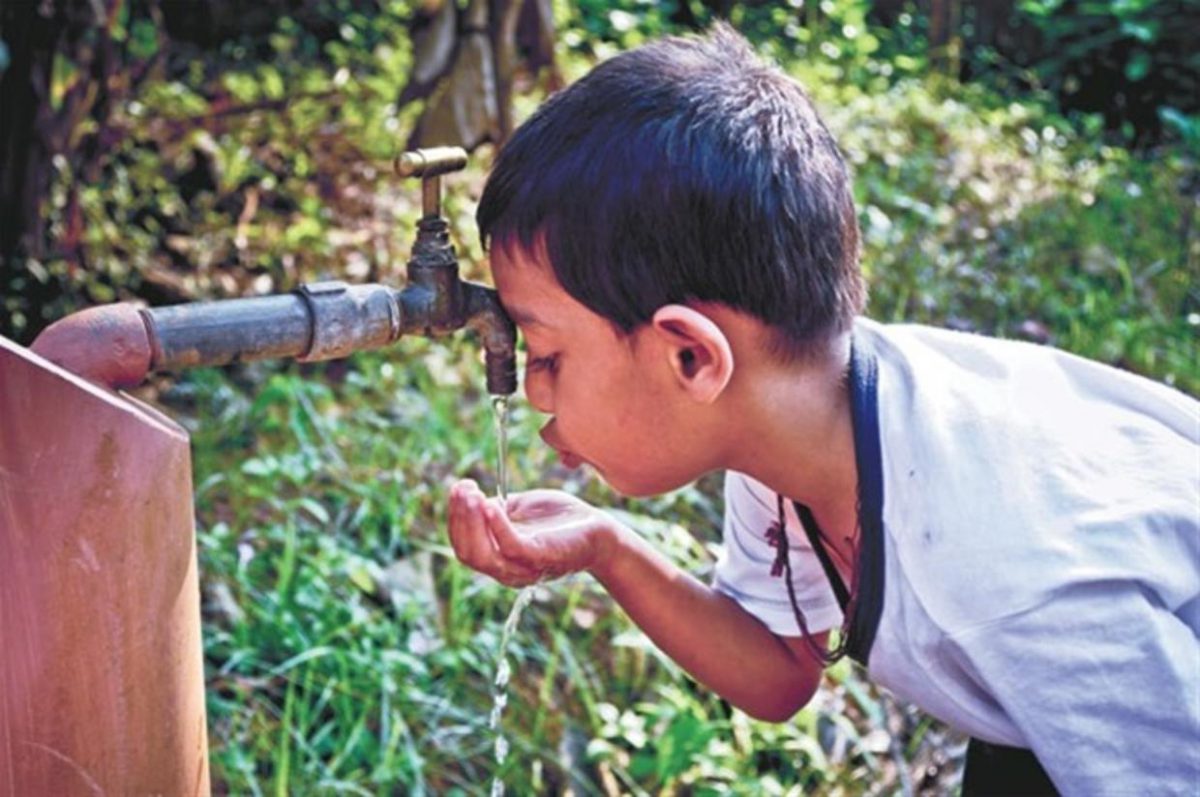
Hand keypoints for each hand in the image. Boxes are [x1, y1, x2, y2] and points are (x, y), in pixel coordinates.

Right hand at [447, 479, 618, 586]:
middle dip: (459, 518)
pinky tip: (491, 504)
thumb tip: (473, 499)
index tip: (458, 487)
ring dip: (471, 522)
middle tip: (462, 488)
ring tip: (473, 494)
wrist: (600, 532)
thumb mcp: (522, 511)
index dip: (456, 517)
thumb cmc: (561, 521)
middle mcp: (506, 570)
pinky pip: (510, 547)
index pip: (464, 545)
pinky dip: (497, 526)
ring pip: (482, 555)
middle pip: (467, 553)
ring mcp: (523, 567)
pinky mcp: (541, 558)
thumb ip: (497, 510)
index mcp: (499, 559)